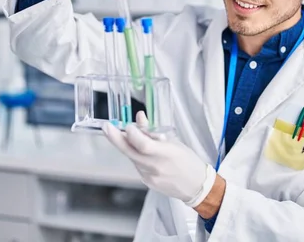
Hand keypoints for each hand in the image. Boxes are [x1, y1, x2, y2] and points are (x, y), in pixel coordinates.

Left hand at [102, 112, 216, 207]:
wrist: (196, 186)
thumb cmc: (188, 161)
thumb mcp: (175, 142)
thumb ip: (154, 131)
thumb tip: (139, 117)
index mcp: (167, 154)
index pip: (143, 145)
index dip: (132, 135)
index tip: (128, 126)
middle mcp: (156, 167)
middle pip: (130, 152)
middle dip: (116, 139)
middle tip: (107, 127)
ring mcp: (150, 177)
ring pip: (133, 158)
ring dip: (128, 147)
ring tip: (130, 137)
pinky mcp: (147, 182)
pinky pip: (137, 166)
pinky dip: (137, 157)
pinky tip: (143, 154)